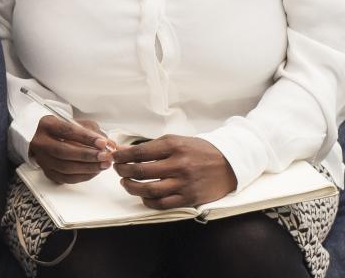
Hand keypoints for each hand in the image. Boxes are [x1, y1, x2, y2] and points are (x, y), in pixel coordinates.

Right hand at [28, 115, 117, 183]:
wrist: (49, 138)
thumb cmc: (66, 129)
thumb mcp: (78, 123)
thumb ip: (94, 132)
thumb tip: (109, 145)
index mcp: (47, 125)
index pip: (67, 131)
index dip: (86, 138)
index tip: (102, 143)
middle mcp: (41, 142)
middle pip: (64, 152)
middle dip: (88, 156)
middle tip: (105, 156)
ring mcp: (42, 159)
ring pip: (65, 168)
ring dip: (88, 168)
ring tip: (103, 165)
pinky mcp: (47, 172)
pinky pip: (66, 178)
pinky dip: (83, 176)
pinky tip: (94, 172)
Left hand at [110, 135, 237, 208]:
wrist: (230, 164)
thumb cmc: (201, 151)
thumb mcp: (178, 141)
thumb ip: (153, 147)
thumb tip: (126, 151)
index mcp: (174, 146)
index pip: (140, 152)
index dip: (123, 156)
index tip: (115, 157)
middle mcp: (178, 164)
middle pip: (140, 171)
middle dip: (123, 171)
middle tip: (118, 170)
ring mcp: (183, 183)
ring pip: (148, 190)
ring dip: (131, 187)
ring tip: (126, 183)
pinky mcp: (188, 198)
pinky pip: (161, 204)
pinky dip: (148, 201)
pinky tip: (143, 196)